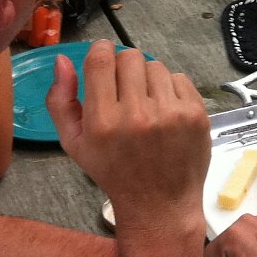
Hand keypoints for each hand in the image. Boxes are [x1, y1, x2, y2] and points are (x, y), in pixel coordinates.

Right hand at [46, 41, 209, 226]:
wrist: (159, 204)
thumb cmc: (114, 172)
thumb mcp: (74, 144)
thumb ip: (61, 101)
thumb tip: (62, 60)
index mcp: (103, 122)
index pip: (101, 59)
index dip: (100, 52)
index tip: (103, 61)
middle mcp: (138, 115)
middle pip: (129, 56)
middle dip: (124, 68)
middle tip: (124, 90)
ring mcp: (171, 114)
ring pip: (155, 65)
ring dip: (148, 79)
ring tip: (146, 104)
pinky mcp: (196, 114)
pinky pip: (179, 78)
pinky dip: (170, 89)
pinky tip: (165, 112)